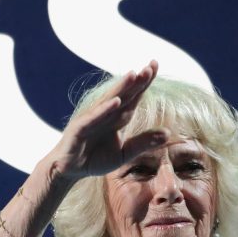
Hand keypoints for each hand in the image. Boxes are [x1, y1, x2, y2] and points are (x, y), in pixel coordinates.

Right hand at [48, 61, 168, 182]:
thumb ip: (143, 143)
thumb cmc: (94, 159)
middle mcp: (105, 114)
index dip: (144, 83)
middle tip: (150, 66)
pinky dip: (104, 110)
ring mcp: (91, 119)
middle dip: (137, 81)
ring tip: (134, 75)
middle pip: (124, 94)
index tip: (155, 66)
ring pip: (109, 101)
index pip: (133, 97)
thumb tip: (168, 133)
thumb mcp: (123, 154)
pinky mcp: (79, 129)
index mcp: (117, 118)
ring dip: (121, 88)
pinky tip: (115, 101)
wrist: (69, 170)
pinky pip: (93, 118)